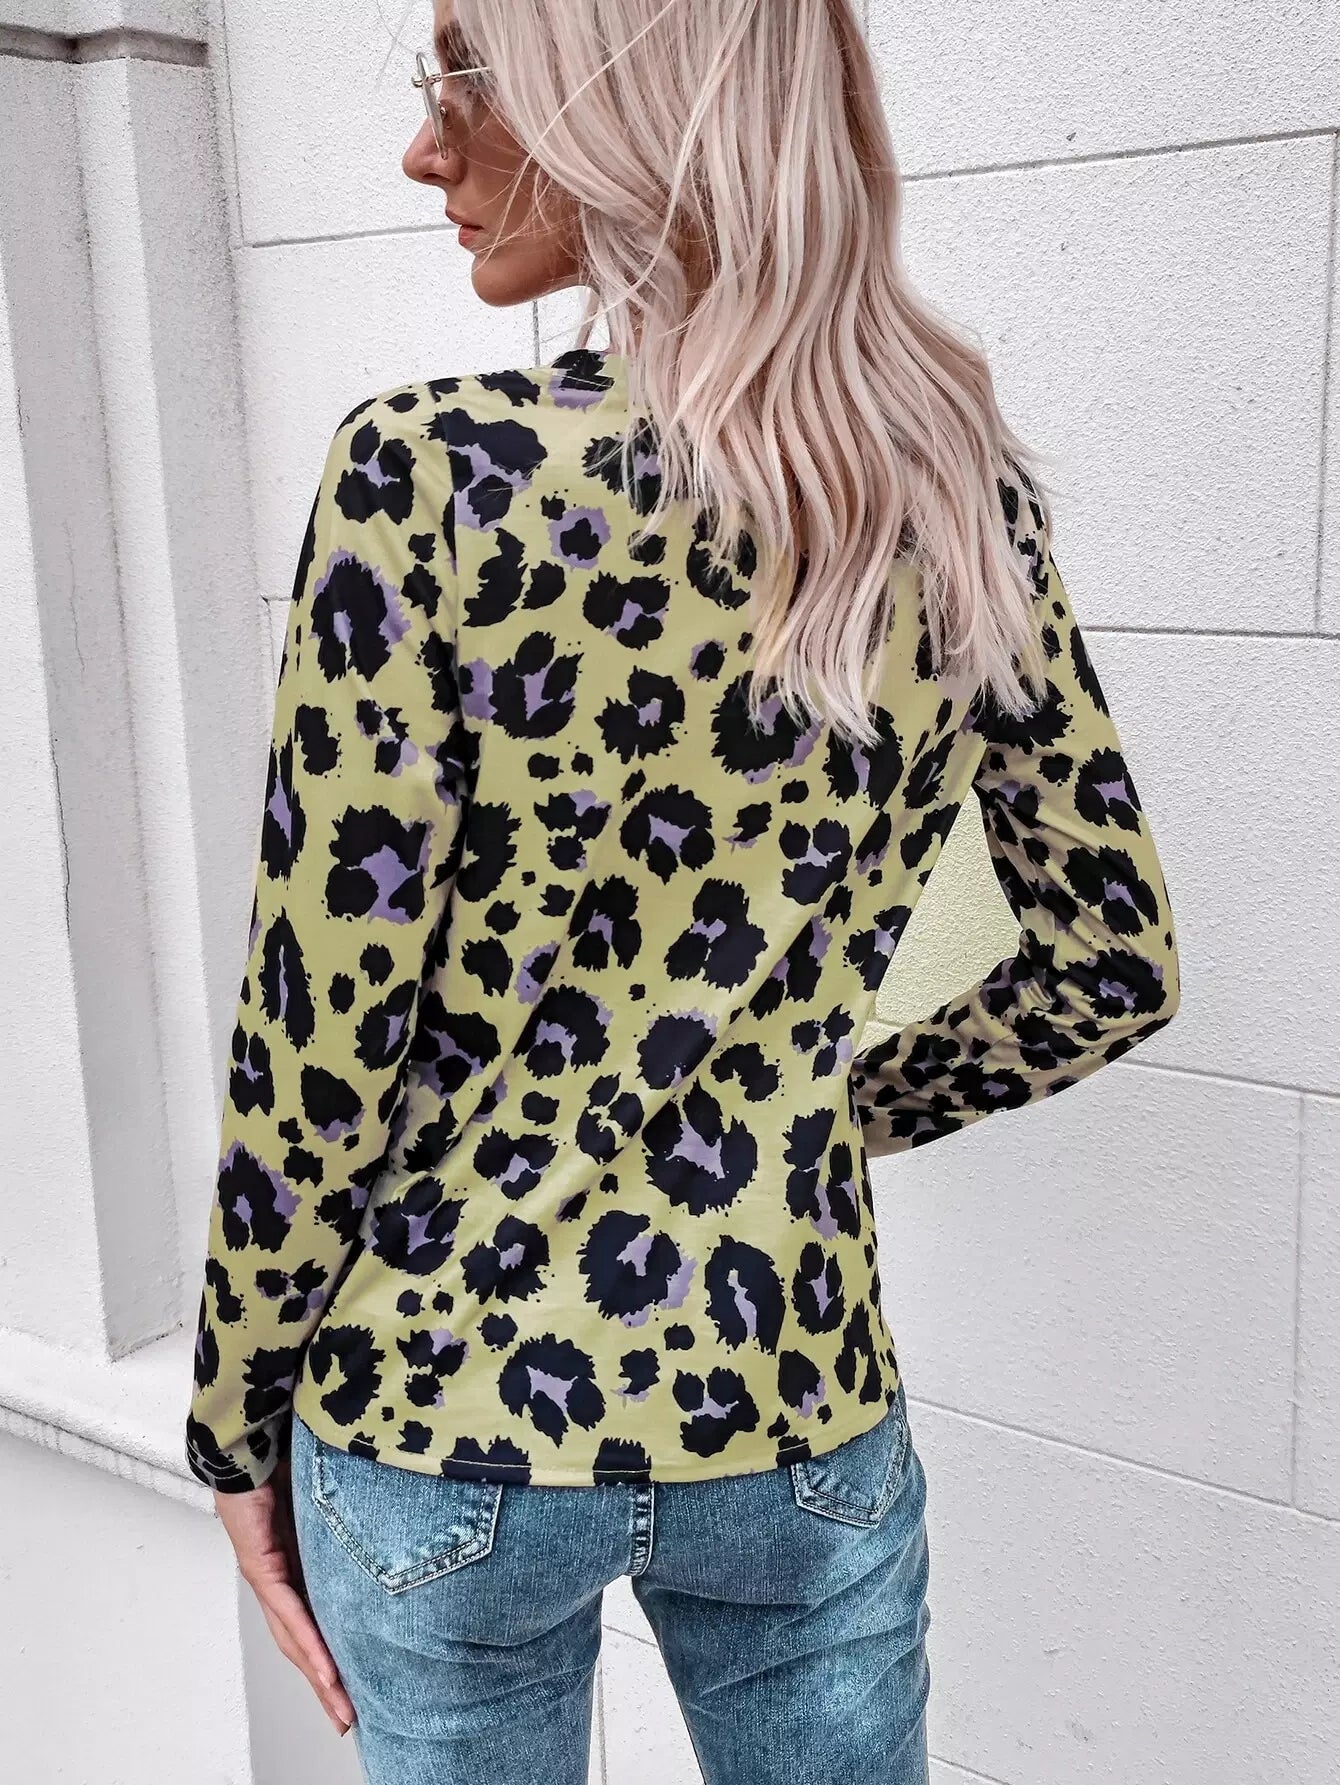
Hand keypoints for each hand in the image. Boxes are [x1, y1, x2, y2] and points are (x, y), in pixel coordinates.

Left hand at [213, 1452, 356, 1736]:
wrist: (249, 1431)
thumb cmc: (287, 1450)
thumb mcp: (334, 1493)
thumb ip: (357, 1510)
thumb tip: (399, 1514)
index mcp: (296, 1559)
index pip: (315, 1618)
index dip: (333, 1654)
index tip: (354, 1686)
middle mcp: (279, 1573)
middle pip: (302, 1641)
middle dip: (327, 1683)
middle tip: (349, 1716)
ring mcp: (267, 1571)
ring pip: (295, 1636)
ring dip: (320, 1676)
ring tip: (343, 1706)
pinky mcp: (260, 1562)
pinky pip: (288, 1609)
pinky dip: (309, 1642)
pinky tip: (326, 1669)